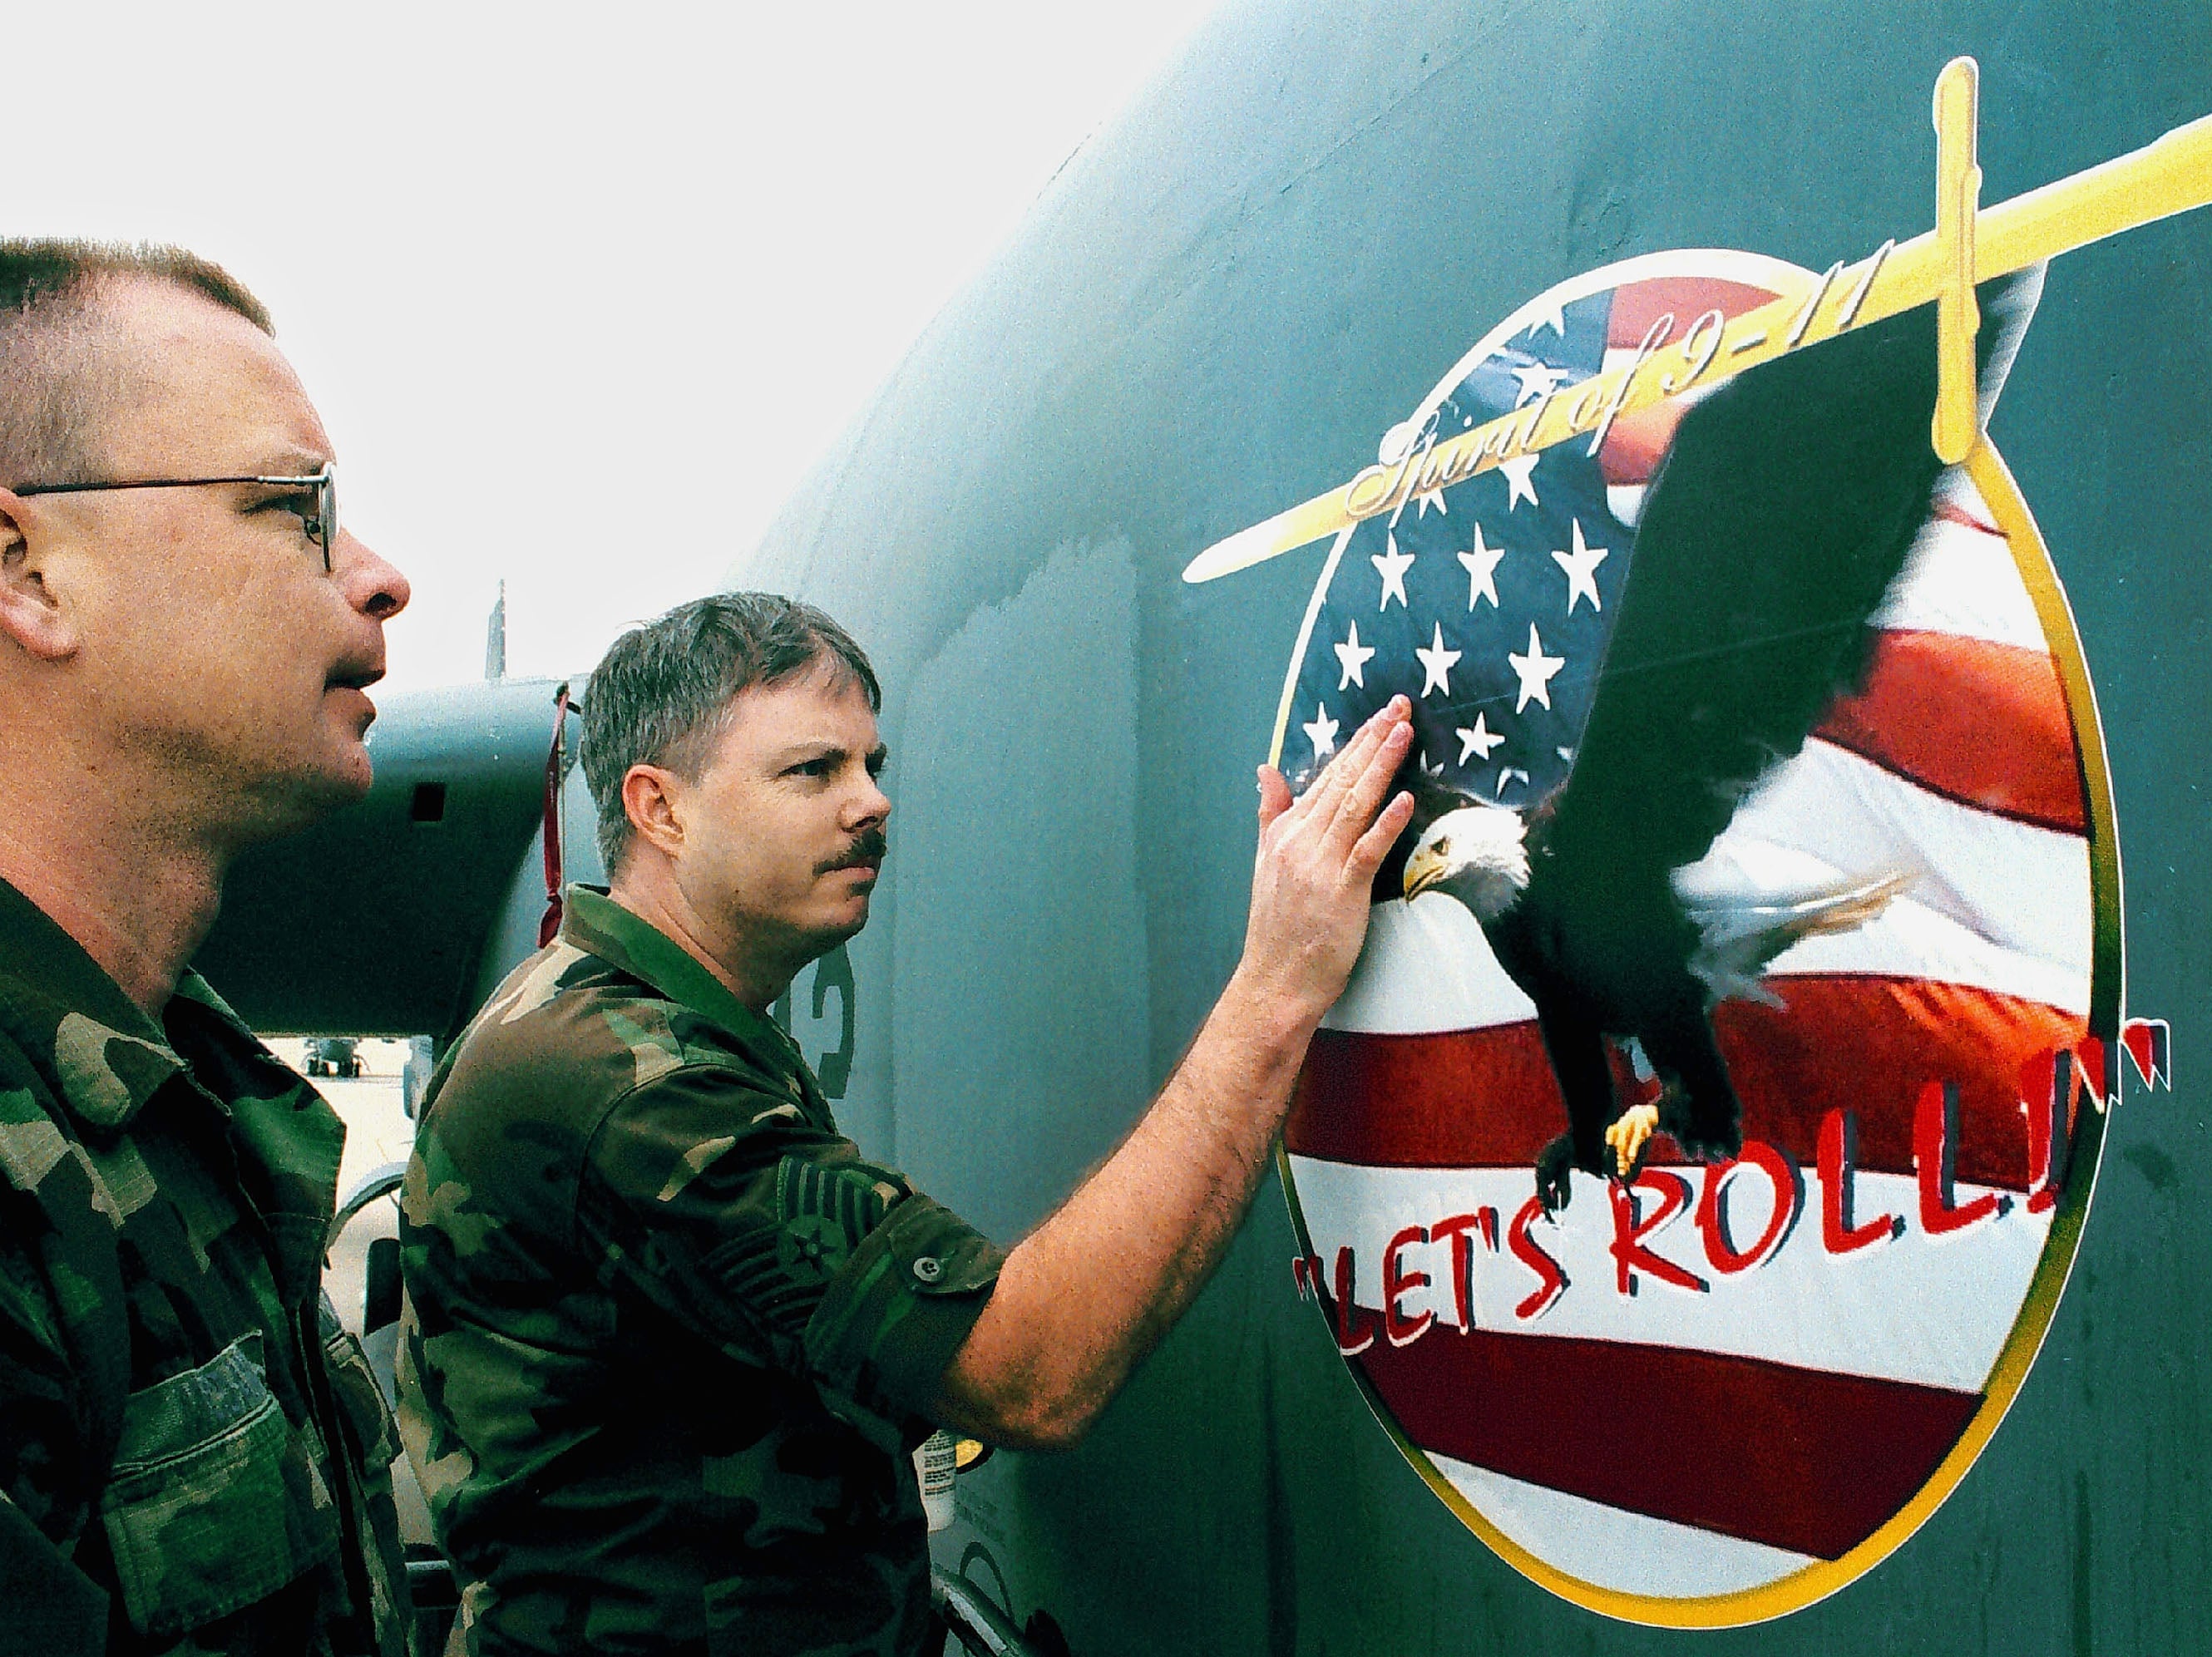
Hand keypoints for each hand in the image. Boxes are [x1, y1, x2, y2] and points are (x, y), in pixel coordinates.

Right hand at [1237, 697, 1414, 1028]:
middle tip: (1399, 707)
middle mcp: (1300, 841)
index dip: (1355, 743)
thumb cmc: (1278, 927)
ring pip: (1355, 804)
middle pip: (1342, 780)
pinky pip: (1366, 850)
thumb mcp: (1267, 861)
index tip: (1378, 716)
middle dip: (1372, 740)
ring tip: (1403, 733)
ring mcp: (1320, 865)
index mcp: (1286, 832)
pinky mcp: (1341, 891)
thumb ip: (1271, 813)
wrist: (1276, 980)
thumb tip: (1265, 770)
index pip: (1325, 776)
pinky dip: (1386, 823)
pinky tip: (1404, 799)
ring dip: (1381, 766)